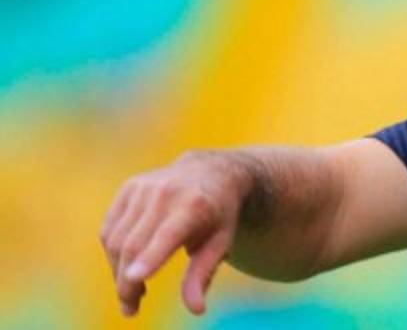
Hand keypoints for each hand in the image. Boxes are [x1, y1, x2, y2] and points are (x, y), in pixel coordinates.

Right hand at [99, 150, 250, 316]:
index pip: (167, 235)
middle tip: (130, 310)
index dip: (150, 258)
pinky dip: (113, 254)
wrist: (211, 172)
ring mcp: (143, 188)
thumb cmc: (218, 215)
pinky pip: (109, 230)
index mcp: (195, 205)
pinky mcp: (128, 188)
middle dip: (127, 283)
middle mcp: (166, 193)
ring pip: (116, 240)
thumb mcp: (220, 243)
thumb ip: (203, 275)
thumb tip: (197, 310)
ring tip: (134, 292)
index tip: (133, 280)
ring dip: (117, 272)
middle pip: (135, 245)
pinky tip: (126, 268)